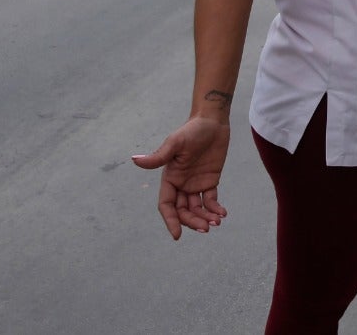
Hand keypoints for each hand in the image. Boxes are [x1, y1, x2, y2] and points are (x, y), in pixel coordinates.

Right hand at [131, 117, 230, 239]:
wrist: (212, 122)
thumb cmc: (191, 131)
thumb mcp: (175, 143)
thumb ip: (158, 156)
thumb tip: (134, 160)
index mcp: (169, 178)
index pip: (166, 205)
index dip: (170, 221)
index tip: (177, 235)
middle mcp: (181, 184)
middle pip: (183, 211)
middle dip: (192, 222)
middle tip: (206, 228)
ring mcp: (195, 184)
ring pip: (197, 208)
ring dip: (205, 218)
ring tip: (216, 222)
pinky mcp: (210, 180)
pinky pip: (211, 199)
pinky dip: (215, 208)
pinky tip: (222, 213)